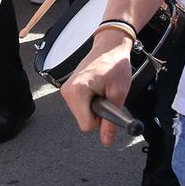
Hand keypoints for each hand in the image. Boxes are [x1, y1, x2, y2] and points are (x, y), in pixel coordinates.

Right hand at [62, 31, 133, 146]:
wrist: (110, 46)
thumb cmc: (114, 64)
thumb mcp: (118, 94)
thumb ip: (111, 120)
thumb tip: (106, 140)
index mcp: (77, 92)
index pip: (86, 125)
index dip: (101, 119)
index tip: (107, 104)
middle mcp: (67, 91)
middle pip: (83, 120)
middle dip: (97, 112)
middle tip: (106, 94)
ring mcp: (66, 89)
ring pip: (81, 114)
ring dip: (94, 106)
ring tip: (101, 88)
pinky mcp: (68, 88)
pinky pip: (80, 105)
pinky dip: (90, 100)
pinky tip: (96, 87)